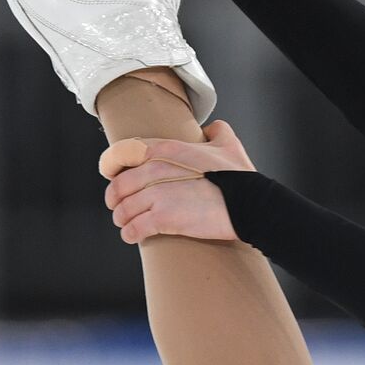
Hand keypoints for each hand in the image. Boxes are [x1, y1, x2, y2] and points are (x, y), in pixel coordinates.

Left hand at [101, 120, 255, 244]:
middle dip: (115, 198)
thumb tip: (211, 128)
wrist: (250, 204)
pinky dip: (130, 234)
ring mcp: (158, 195)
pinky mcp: (163, 218)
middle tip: (118, 206)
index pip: (124, 153)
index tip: (113, 176)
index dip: (113, 166)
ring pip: (123, 209)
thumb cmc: (241, 177)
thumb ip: (217, 132)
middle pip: (119, 186)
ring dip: (122, 218)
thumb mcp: (230, 145)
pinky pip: (134, 228)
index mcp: (167, 149)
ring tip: (127, 224)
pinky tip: (133, 236)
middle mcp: (157, 169)